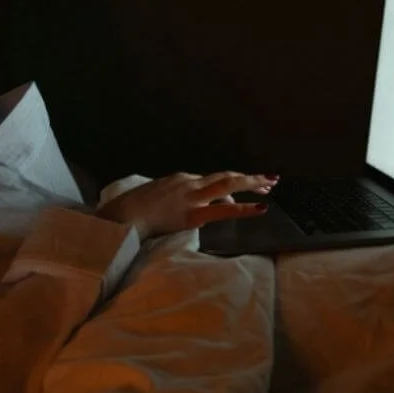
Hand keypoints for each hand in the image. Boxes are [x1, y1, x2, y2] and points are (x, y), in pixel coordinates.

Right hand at [96, 172, 279, 239]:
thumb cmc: (135, 210)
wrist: (123, 215)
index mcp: (182, 179)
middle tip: (269, 180)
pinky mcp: (192, 214)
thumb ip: (177, 199)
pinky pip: (223, 211)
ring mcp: (192, 197)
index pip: (212, 181)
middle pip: (225, 177)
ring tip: (270, 186)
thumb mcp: (158, 197)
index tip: (247, 186)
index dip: (232, 185)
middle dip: (249, 178)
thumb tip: (192, 209)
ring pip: (228, 185)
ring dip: (251, 183)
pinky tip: (260, 208)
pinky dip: (244, 209)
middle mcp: (190, 183)